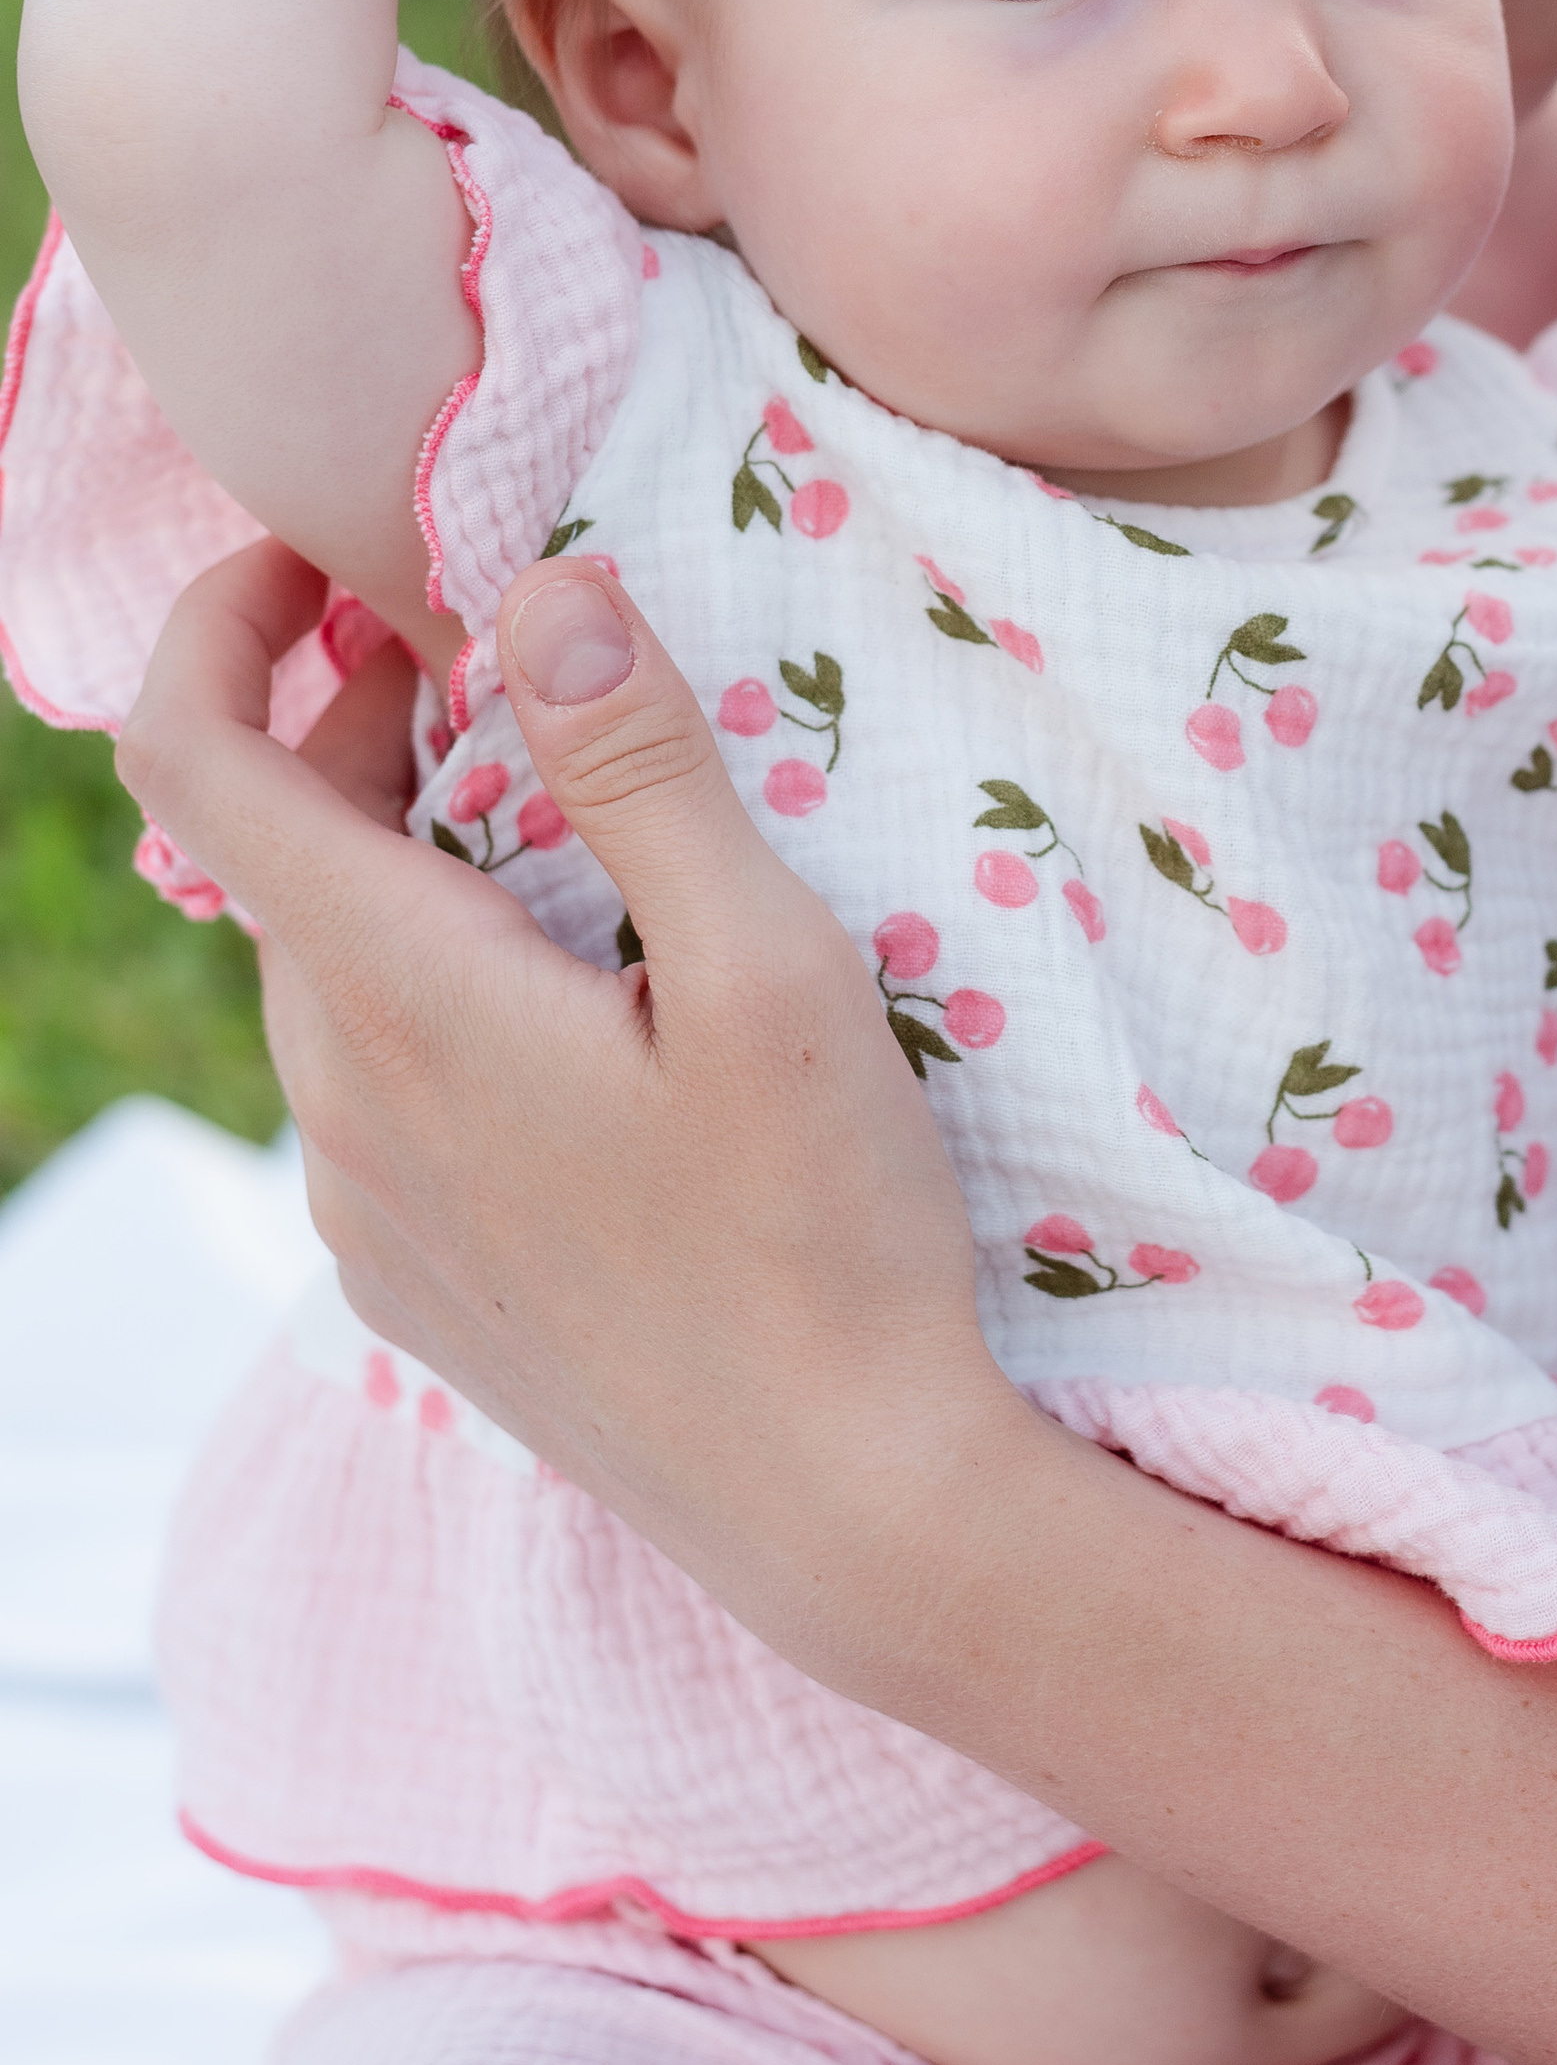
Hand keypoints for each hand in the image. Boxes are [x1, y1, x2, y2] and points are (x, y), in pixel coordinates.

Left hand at [115, 539, 1005, 1669]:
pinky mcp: (419, 1282)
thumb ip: (645, 769)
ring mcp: (369, 1209)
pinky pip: (373, 1083)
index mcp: (406, 1003)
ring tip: (574, 824)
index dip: (218, 626)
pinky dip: (433, 983)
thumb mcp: (772, 971)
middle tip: (523, 660)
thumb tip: (537, 592)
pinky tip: (585, 1009)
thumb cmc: (831, 1235)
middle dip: (360, 723)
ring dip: (405, 859)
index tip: (318, 549)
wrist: (850, 1515)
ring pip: (327, 972)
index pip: (199, 766)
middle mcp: (344, 1105)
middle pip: (277, 856)